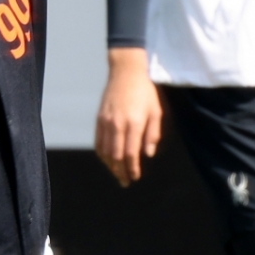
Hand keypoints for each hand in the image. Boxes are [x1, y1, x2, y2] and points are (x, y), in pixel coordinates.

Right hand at [94, 48, 162, 186]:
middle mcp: (118, 124)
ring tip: (117, 174)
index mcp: (135, 123)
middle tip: (125, 182)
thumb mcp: (156, 111)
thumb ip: (153, 134)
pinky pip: (98, 141)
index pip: (131, 154)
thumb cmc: (145, 91)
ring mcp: (106, 122)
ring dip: (110, 166)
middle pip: (116, 156)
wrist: (126, 72)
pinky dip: (102, 154)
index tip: (135, 177)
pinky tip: (107, 160)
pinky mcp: (99, 118)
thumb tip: (147, 154)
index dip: (132, 169)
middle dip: (120, 172)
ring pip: (105, 151)